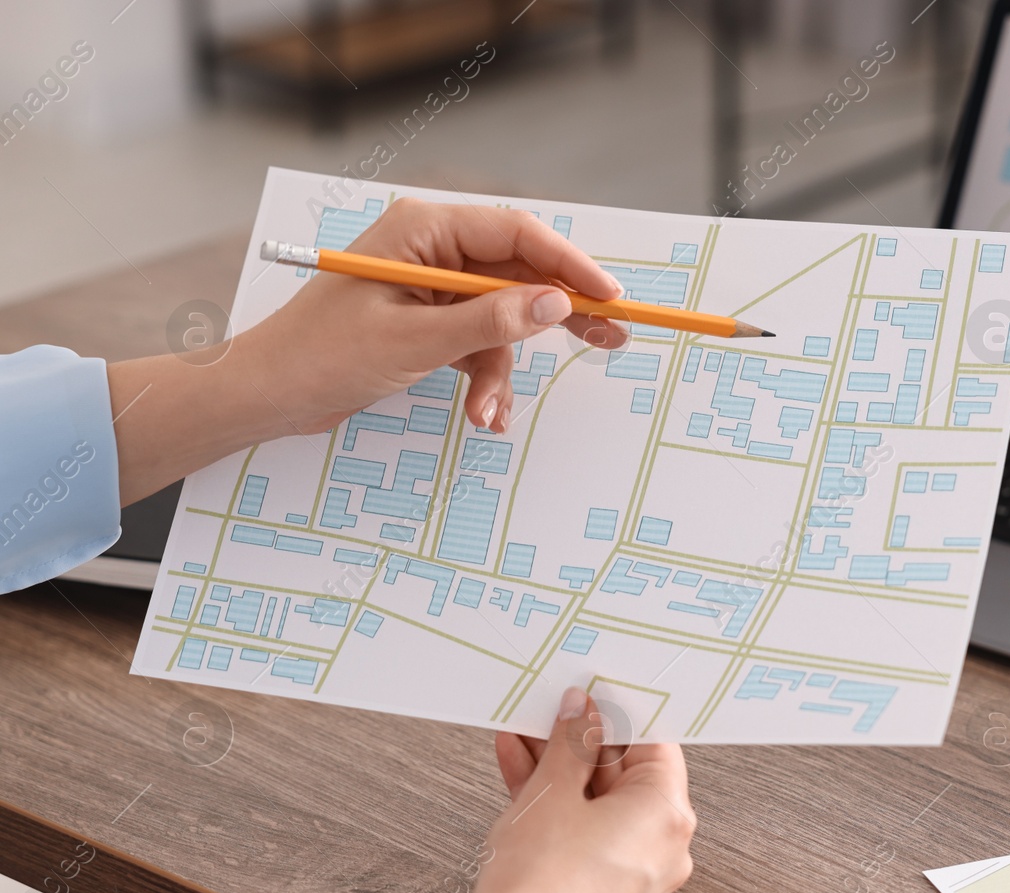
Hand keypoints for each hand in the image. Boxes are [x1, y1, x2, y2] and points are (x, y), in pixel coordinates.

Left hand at [107, 198, 629, 503]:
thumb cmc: (319, 356)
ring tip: (492, 413)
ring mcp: (429, 285)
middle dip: (556, 315)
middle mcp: (430, 248)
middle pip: (518, 272)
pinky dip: (484, 378)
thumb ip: (490, 322)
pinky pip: (478, 343)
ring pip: (501, 318)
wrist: (265, 395)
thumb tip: (555, 304)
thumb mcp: (414, 342)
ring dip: (503, 369)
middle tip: (611, 337)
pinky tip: (481, 413)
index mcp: (422, 228)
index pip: (516, 233)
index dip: (570, 265)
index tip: (608, 296)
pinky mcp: (426, 320)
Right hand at [336, 689, 693, 892]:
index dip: (618, 714)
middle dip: (578, 741)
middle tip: (547, 711)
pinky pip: (588, 832)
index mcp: (669, 813)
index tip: (589, 694)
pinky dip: (559, 806)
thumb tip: (580, 711)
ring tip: (520, 735)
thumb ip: (570, 743)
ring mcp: (636, 869)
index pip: (654, 744)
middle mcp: (664, 844)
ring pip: (599, 802)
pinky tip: (518, 770)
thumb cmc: (540, 882)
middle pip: (624, 773)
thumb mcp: (553, 792)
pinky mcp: (605, 887)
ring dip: (559, 769)